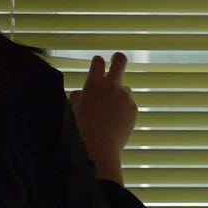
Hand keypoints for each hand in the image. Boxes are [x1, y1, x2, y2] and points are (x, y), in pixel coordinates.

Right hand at [70, 51, 137, 182]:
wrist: (99, 149)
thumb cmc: (81, 131)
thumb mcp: (73, 111)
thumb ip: (77, 98)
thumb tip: (80, 93)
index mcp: (94, 83)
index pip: (98, 61)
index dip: (98, 62)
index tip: (98, 63)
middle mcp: (112, 86)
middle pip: (120, 61)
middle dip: (118, 58)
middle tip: (117, 58)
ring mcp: (125, 97)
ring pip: (125, 89)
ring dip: (119, 95)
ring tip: (108, 116)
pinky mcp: (134, 108)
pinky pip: (129, 105)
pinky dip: (123, 111)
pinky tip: (115, 125)